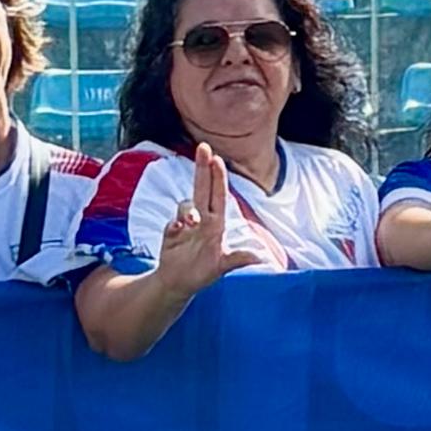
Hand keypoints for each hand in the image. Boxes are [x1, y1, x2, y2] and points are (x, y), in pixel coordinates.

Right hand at [155, 144, 272, 295]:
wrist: (179, 283)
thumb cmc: (204, 272)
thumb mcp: (223, 266)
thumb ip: (239, 259)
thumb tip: (260, 257)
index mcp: (216, 224)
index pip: (218, 195)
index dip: (217, 177)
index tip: (217, 158)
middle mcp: (202, 220)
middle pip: (201, 188)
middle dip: (202, 168)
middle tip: (203, 147)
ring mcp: (184, 225)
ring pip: (186, 205)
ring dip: (188, 209)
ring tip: (191, 222)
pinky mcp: (170, 233)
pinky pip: (172, 223)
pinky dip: (174, 224)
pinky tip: (177, 229)